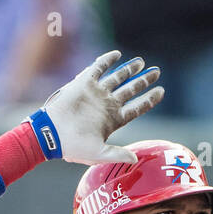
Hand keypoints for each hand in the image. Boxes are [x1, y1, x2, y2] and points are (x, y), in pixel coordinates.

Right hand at [38, 50, 163, 164]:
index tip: (161, 92)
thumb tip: (136, 159)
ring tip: (142, 62)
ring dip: (129, 69)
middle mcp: (106, 105)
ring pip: (117, 78)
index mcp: (113, 120)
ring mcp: (96, 93)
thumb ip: (118, 154)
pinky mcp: (83, 83)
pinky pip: (98, 68)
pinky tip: (117, 54)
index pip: (136, 108)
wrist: (51, 133)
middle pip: (130, 90)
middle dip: (144, 81)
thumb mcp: (99, 154)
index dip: (148, 100)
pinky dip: (107, 60)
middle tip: (157, 72)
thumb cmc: (73, 147)